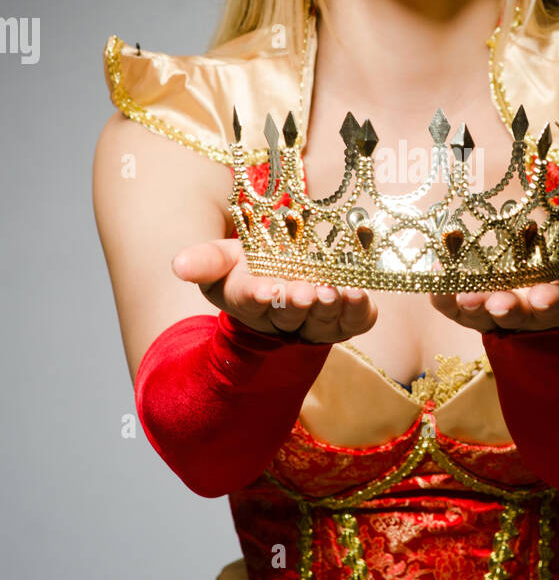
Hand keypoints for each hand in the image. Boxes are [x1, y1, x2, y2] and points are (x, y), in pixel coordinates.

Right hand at [170, 238, 377, 343]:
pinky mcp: (346, 319)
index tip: (266, 289)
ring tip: (334, 291)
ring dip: (330, 307)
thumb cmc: (248, 265)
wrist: (286, 272)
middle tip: (305, 292)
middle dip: (297, 303)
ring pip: (323, 321)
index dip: (259, 296)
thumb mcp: (221, 258)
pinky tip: (359, 294)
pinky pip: (355, 321)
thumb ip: (204, 261)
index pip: (252, 301)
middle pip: (290, 314)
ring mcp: (316, 321)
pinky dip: (359, 310)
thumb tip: (178, 265)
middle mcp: (284, 317)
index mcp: (250, 300)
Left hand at [429, 247, 558, 332]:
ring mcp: (494, 313)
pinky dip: (442, 297)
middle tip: (500, 303)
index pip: (557, 308)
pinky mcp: (468, 307)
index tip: (543, 296)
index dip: (550, 303)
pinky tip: (436, 278)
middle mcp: (525, 317)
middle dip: (507, 309)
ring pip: (480, 315)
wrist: (543, 267)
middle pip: (514, 317)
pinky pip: (452, 308)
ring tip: (465, 295)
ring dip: (473, 305)